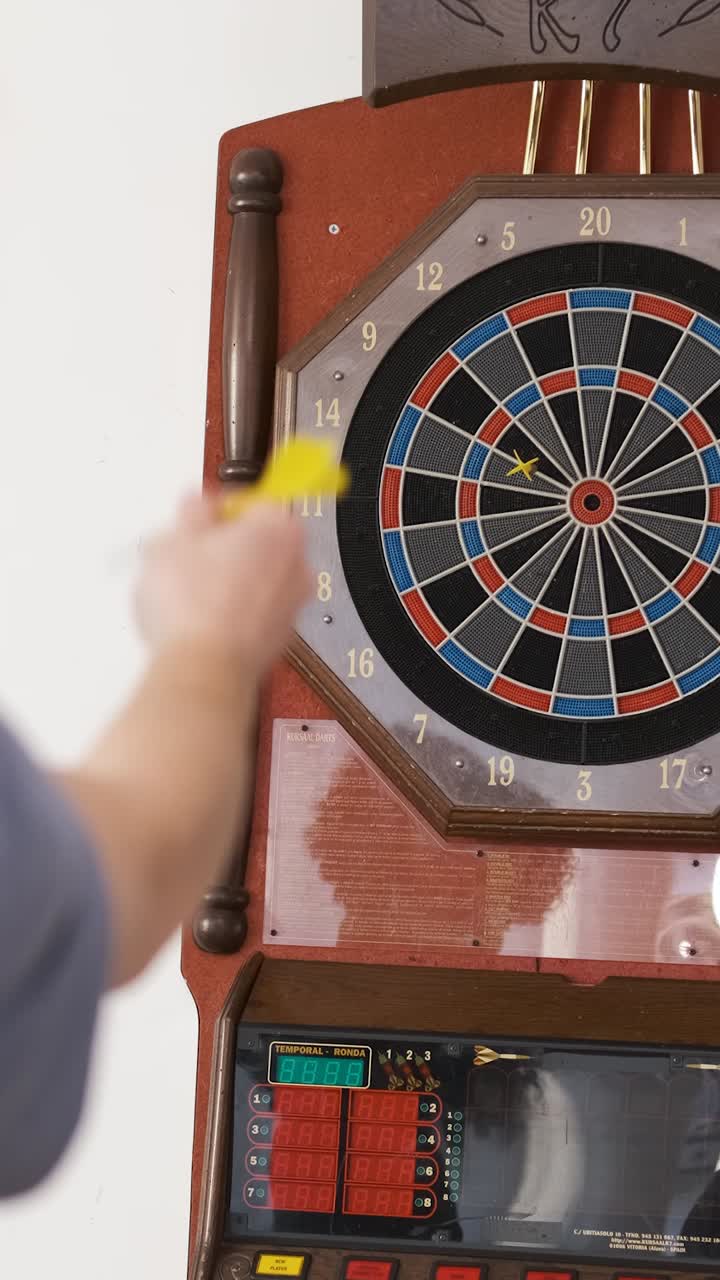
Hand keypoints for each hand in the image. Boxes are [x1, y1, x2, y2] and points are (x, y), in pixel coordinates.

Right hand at [135, 495, 310, 677]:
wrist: (204, 668)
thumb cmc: (193, 601)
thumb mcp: (175, 539)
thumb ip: (192, 513)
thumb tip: (199, 507)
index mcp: (279, 528)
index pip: (253, 502)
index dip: (219, 509)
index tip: (196, 520)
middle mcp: (297, 565)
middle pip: (259, 543)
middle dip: (224, 547)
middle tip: (186, 555)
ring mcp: (293, 606)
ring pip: (256, 580)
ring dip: (228, 581)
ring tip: (186, 594)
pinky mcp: (280, 640)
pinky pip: (254, 613)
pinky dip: (233, 612)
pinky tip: (200, 621)